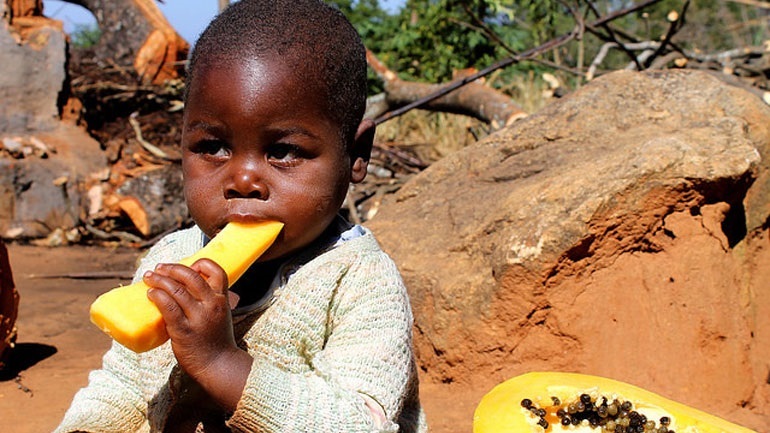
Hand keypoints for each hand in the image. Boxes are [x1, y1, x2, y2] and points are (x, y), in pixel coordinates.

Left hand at [145, 259, 251, 410]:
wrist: (219, 365)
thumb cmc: (217, 341)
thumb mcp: (221, 315)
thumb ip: (208, 302)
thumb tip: (184, 288)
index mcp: (222, 300)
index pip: (217, 271)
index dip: (202, 264)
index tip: (189, 266)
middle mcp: (211, 305)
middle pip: (191, 276)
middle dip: (172, 268)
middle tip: (159, 268)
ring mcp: (198, 317)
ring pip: (176, 289)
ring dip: (159, 280)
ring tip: (149, 277)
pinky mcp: (183, 330)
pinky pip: (168, 307)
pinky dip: (157, 296)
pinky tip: (150, 294)